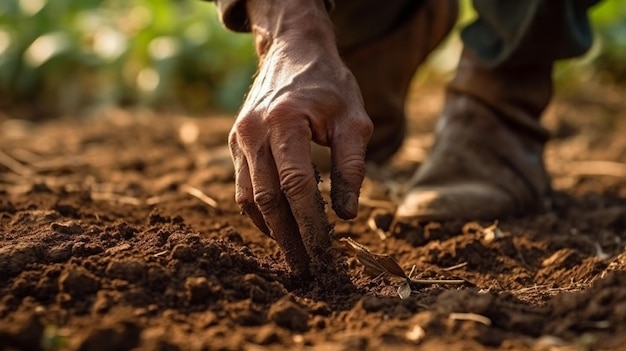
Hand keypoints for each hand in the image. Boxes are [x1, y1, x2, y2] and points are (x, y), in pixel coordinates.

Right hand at [228, 0, 372, 273]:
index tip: (325, 253)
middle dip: (289, 238)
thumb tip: (346, 215)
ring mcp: (240, 138)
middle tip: (307, 267)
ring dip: (272, 231)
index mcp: (285, 123)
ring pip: (250, 199)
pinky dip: (260, 213)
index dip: (311, 225)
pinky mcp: (236, 143)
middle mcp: (254, 132)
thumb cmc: (329, 86)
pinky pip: (243, 187)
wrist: (293, 52)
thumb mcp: (354, 120)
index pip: (297, 187)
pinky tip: (278, 228)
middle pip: (268, 200)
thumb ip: (351, 167)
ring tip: (293, 254)